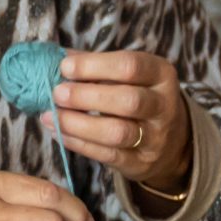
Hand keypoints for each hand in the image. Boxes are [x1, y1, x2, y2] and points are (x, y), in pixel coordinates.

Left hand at [43, 50, 191, 193]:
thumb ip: (94, 65)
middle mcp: (163, 105)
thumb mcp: (126, 75)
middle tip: (57, 93)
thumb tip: (54, 58)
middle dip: (86, 97)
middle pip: (128, 101)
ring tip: (50, 115)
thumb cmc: (136, 96)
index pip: (130, 66)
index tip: (65, 67)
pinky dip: (77, 143)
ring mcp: (155, 137)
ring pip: (117, 132)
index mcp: (160, 74)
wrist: (169, 140)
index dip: (94, 66)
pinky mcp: (140, 163)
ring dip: (77, 124)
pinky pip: (106, 155)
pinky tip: (58, 132)